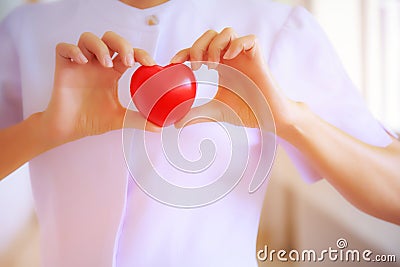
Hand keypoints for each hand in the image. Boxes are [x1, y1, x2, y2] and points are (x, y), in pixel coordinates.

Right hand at [41, 31, 159, 145]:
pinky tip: (82, 62)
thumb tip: (159, 127)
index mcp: (113, 72)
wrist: (69, 130)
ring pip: (88, 38)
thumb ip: (139, 120)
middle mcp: (97, 64)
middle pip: (110, 38)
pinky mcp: (63, 67)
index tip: (150, 64)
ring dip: (100, 46)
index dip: (140, 53)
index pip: (129, 53)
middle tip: (128, 61)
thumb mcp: (120, 119)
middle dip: (122, 44)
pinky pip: (63, 47)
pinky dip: (73, 50)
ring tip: (106, 65)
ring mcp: (80, 64)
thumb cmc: (93, 121)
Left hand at [171, 28, 297, 134]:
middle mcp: (231, 57)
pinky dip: (237, 45)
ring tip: (213, 65)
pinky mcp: (258, 58)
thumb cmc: (246, 111)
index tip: (173, 63)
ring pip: (228, 32)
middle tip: (197, 65)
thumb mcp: (215, 111)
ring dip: (216, 45)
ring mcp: (244, 56)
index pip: (198, 49)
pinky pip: (250, 39)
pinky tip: (229, 58)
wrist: (268, 118)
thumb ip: (196, 114)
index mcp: (220, 65)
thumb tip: (176, 122)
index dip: (184, 51)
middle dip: (199, 45)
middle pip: (211, 35)